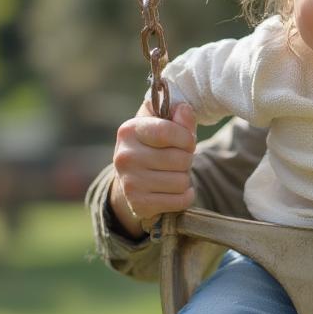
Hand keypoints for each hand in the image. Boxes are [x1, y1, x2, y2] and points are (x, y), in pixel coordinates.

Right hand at [110, 100, 196, 237]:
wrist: (132, 179)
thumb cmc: (153, 146)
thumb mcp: (162, 125)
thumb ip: (177, 117)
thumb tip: (185, 109)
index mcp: (129, 131)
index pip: (167, 132)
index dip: (186, 138)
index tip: (187, 141)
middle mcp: (125, 156)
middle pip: (180, 159)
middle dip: (187, 160)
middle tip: (177, 160)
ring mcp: (130, 182)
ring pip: (181, 181)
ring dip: (185, 179)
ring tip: (172, 174)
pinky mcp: (138, 204)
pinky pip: (180, 201)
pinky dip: (185, 196)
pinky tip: (174, 191)